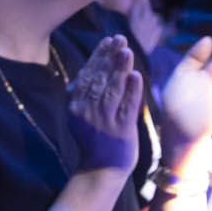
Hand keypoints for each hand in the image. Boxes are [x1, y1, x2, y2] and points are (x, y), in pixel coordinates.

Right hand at [62, 35, 144, 176]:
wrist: (101, 171)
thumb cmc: (94, 140)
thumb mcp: (80, 116)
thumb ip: (83, 95)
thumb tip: (85, 71)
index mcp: (75, 105)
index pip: (88, 74)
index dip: (98, 56)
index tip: (108, 40)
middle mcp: (87, 111)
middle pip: (99, 78)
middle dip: (110, 57)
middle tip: (120, 39)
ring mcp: (103, 121)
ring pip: (112, 89)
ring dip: (120, 68)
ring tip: (127, 51)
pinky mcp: (120, 131)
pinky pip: (127, 106)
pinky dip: (132, 90)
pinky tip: (136, 76)